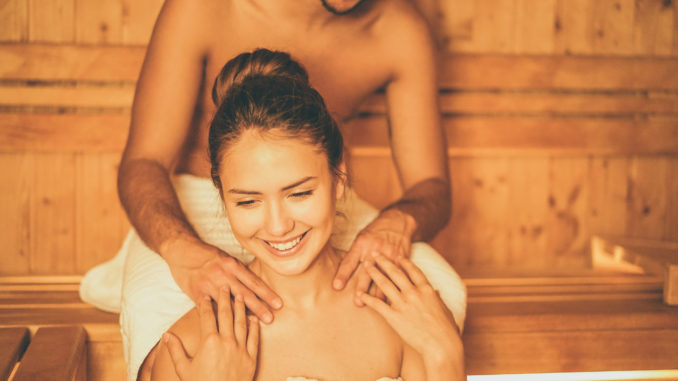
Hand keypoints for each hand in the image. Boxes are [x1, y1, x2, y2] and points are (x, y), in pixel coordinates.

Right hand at [163, 287, 258, 380]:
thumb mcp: (183, 369)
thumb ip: (175, 350)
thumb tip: (166, 335)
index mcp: (209, 342)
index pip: (208, 317)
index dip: (205, 305)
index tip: (204, 295)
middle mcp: (227, 342)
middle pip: (226, 315)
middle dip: (225, 299)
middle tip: (224, 287)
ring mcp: (241, 350)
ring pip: (242, 323)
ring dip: (240, 308)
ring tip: (240, 296)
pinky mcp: (251, 359)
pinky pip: (254, 338)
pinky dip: (254, 327)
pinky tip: (254, 318)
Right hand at [167, 240, 281, 322]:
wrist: (181, 250)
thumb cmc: (206, 255)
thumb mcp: (225, 258)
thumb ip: (238, 271)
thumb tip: (254, 285)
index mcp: (232, 264)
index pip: (253, 281)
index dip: (267, 293)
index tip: (279, 303)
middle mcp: (223, 274)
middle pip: (244, 293)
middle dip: (259, 306)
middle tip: (272, 318)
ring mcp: (210, 284)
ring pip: (229, 302)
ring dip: (243, 315)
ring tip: (255, 324)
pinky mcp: (197, 293)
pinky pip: (211, 308)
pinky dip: (220, 317)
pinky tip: (228, 327)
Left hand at [333, 209, 415, 304]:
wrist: (397, 221)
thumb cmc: (375, 232)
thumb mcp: (361, 238)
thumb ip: (353, 255)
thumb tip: (342, 273)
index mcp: (361, 244)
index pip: (349, 261)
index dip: (343, 274)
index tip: (337, 286)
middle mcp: (374, 249)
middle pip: (367, 270)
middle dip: (362, 286)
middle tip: (358, 301)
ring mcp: (389, 254)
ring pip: (384, 275)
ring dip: (380, 291)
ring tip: (377, 304)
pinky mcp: (401, 258)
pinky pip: (398, 274)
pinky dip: (396, 286)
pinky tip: (395, 297)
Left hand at [359, 255, 462, 373]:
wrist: (441, 345)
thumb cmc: (446, 330)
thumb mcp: (445, 309)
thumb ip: (438, 298)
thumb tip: (436, 291)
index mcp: (426, 289)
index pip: (413, 270)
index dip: (404, 262)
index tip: (398, 256)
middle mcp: (413, 292)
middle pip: (395, 272)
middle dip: (384, 261)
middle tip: (375, 253)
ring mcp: (403, 303)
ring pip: (384, 284)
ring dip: (374, 273)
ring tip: (366, 265)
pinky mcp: (394, 317)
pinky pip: (377, 305)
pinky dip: (368, 298)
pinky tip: (360, 294)